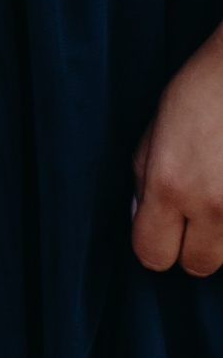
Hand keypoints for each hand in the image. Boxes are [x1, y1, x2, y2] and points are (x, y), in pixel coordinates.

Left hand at [134, 26, 222, 278]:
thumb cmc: (202, 92)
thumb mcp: (156, 131)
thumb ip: (145, 180)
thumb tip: (142, 217)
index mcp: (170, 186)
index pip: (151, 254)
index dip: (154, 244)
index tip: (160, 229)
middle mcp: (213, 207)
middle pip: (198, 266)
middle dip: (193, 246)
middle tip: (196, 212)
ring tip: (220, 190)